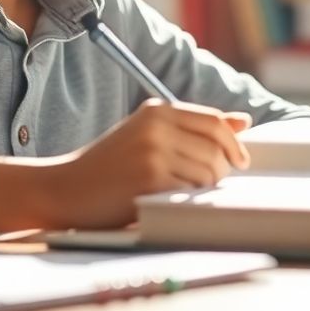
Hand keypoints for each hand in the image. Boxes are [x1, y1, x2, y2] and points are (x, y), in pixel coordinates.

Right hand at [44, 99, 251, 228]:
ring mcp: (154, 151)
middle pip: (217, 148)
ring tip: (179, 192)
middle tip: (204, 183)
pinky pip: (191, 191)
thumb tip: (244, 121)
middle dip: (220, 170)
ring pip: (209, 172)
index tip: (239, 160)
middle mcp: (157, 125)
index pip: (214, 122)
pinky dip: (187, 200)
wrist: (65, 188)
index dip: (233, 144)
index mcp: (157, 109)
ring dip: (203, 188)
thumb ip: (193, 127)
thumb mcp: (148, 135)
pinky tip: (167, 200)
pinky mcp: (151, 178)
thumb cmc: (108, 165)